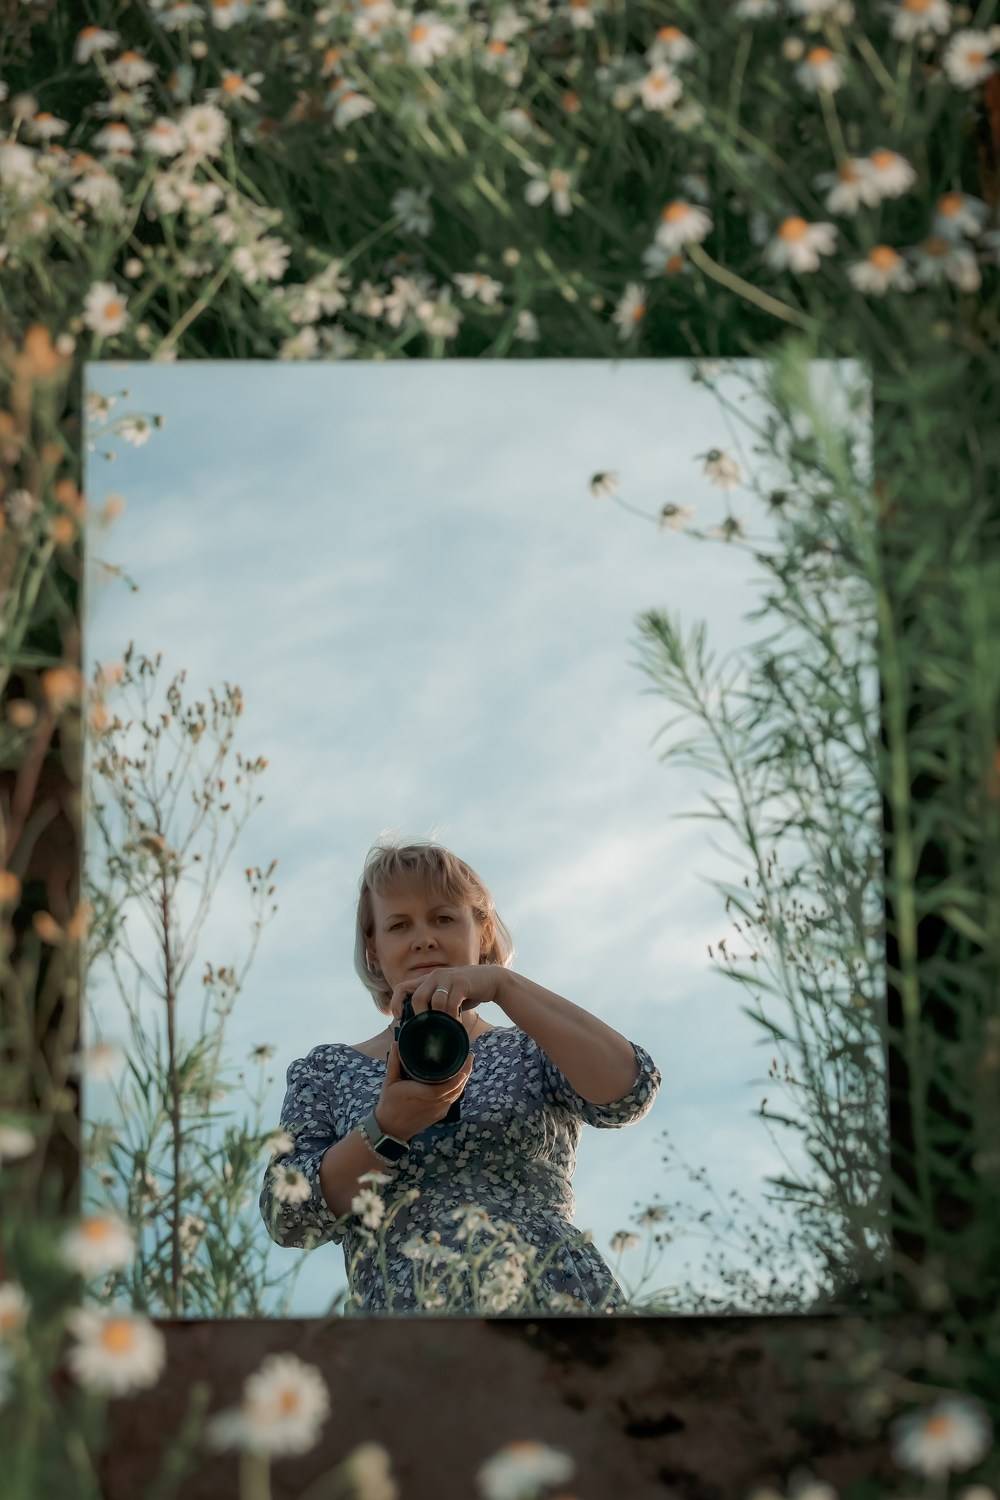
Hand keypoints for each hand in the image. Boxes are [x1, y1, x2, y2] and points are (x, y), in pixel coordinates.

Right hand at [375, 1039, 474, 1142]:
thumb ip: (394, 1062)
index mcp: (420, 1095)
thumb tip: (396, 1043)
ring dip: (463, 1081)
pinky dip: (458, 1089)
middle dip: (465, 1073)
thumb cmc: (389, 1105)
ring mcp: (438, 1111)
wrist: (390, 1129)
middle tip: (469, 1056)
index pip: (444, 1088)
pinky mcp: (440, 1114)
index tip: (464, 1061)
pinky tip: (459, 1079)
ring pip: (456, 1095)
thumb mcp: (389, 1082)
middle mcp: (432, 1104)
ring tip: (467, 1065)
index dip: (457, 1077)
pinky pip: (453, 1100)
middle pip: (456, 1090)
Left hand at [387, 963, 501, 1027]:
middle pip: (417, 997)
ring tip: (447, 1027)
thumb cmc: (466, 992)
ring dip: (440, 1018)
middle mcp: (435, 976)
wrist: (492, 980)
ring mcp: (448, 978)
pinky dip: (453, 1016)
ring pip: (435, 1001)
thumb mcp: (446, 996)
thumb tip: (420, 1026)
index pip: (402, 987)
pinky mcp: (462, 982)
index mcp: (427, 980)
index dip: (396, 1003)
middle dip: (420, 1016)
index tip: (399, 1018)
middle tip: (427, 1028)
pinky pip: (452, 1003)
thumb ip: (433, 1006)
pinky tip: (457, 1022)